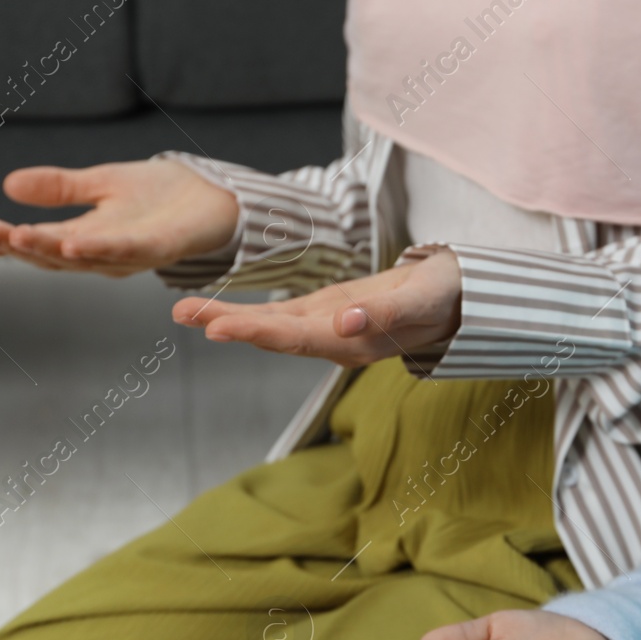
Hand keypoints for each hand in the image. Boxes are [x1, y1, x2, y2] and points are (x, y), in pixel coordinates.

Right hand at [0, 157, 238, 275]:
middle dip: (18, 246)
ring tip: (17, 237)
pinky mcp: (160, 247)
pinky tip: (72, 243)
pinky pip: (125, 251)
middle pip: (54, 255)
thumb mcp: (99, 184)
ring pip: (84, 257)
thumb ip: (59, 188)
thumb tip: (8, 184)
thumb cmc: (157, 196)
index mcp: (86, 239)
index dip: (7, 243)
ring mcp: (132, 254)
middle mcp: (105, 254)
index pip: (39, 245)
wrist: (211, 195)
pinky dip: (98, 249)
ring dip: (50, 249)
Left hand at [171, 248, 461, 366]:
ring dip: (227, 319)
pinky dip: (247, 312)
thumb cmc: (445, 297)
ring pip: (270, 327)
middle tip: (181, 312)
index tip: (219, 327)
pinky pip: (279, 315)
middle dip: (227, 324)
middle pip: (272, 335)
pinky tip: (217, 310)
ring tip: (183, 309)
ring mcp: (326, 330)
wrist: (459, 300)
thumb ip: (386, 313)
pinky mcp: (325, 314)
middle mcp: (332, 342)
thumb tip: (346, 325)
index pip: (297, 338)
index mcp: (353, 343)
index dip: (257, 332)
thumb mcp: (422, 299)